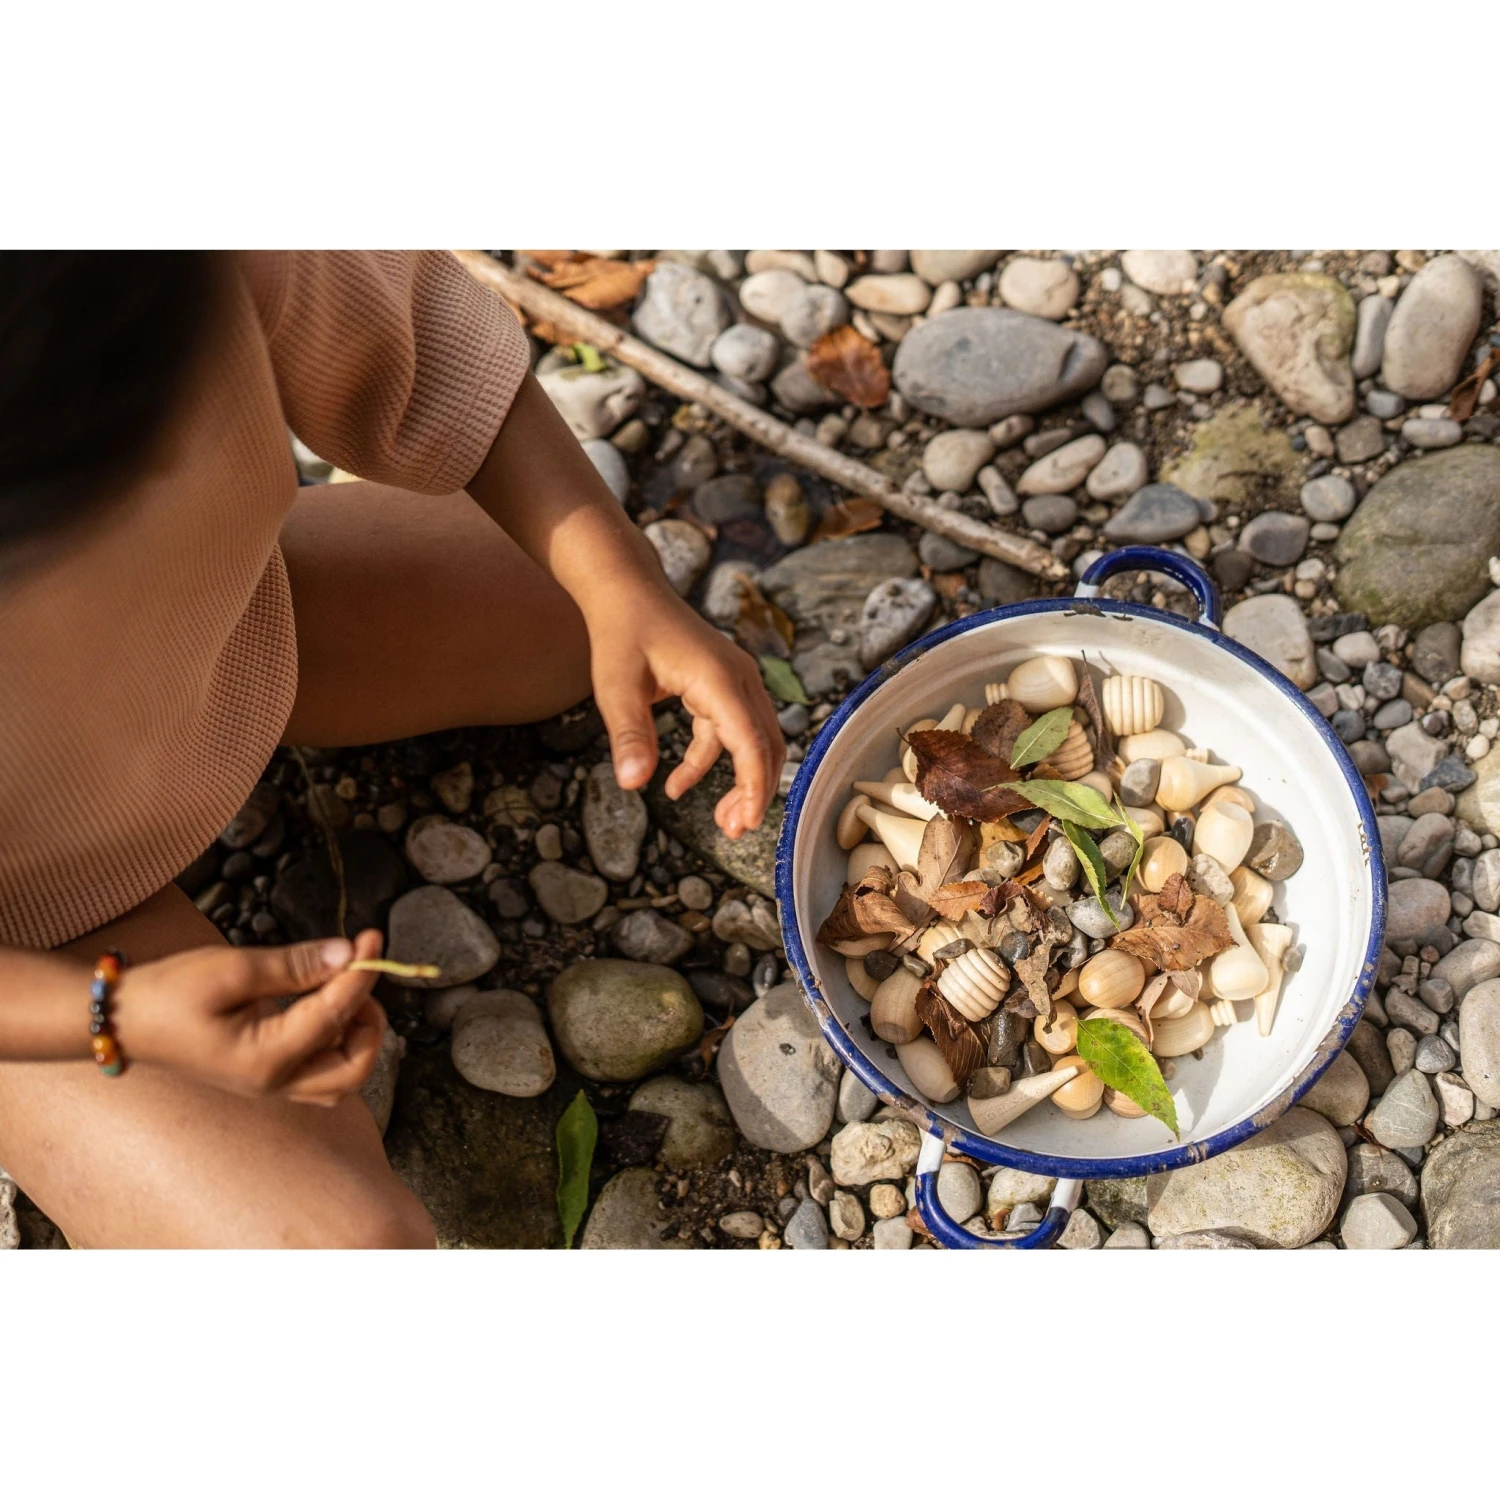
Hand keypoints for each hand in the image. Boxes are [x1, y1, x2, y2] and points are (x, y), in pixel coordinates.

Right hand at [111, 930, 386, 1105]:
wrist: (123, 1019)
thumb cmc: (169, 993)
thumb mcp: (230, 969)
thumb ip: (294, 965)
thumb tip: (348, 953)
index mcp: (267, 1059)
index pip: (336, 1017)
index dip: (361, 974)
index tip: (372, 938)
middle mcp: (275, 1081)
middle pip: (354, 1070)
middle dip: (371, 1023)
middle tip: (360, 977)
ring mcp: (272, 1082)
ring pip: (341, 1074)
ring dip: (357, 1033)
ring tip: (343, 986)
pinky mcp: (268, 1072)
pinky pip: (320, 1066)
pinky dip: (336, 1036)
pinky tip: (323, 997)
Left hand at [588, 583, 785, 837]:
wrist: (626, 590)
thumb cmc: (621, 633)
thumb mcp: (616, 688)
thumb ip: (629, 736)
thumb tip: (632, 785)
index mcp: (719, 679)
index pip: (751, 741)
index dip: (754, 786)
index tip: (748, 823)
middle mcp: (739, 679)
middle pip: (765, 745)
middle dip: (754, 791)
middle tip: (733, 831)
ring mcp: (735, 681)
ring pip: (753, 740)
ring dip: (738, 781)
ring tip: (720, 821)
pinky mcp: (722, 685)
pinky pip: (728, 731)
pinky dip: (710, 761)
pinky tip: (677, 785)